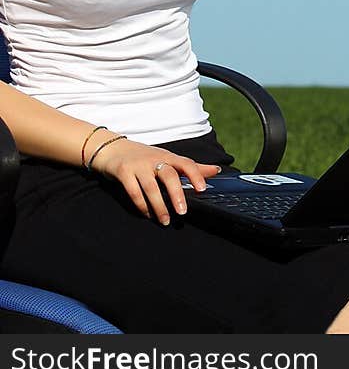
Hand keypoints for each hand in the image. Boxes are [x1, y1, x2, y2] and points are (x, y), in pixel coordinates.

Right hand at [88, 135, 222, 224]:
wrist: (112, 148)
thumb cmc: (145, 156)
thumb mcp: (167, 158)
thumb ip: (190, 167)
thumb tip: (216, 170)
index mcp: (168, 156)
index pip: (185, 163)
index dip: (195, 174)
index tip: (202, 189)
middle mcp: (154, 159)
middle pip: (169, 176)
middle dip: (177, 194)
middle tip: (182, 212)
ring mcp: (138, 165)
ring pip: (151, 187)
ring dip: (159, 206)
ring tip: (165, 221)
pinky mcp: (124, 172)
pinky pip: (134, 191)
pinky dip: (142, 205)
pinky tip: (147, 214)